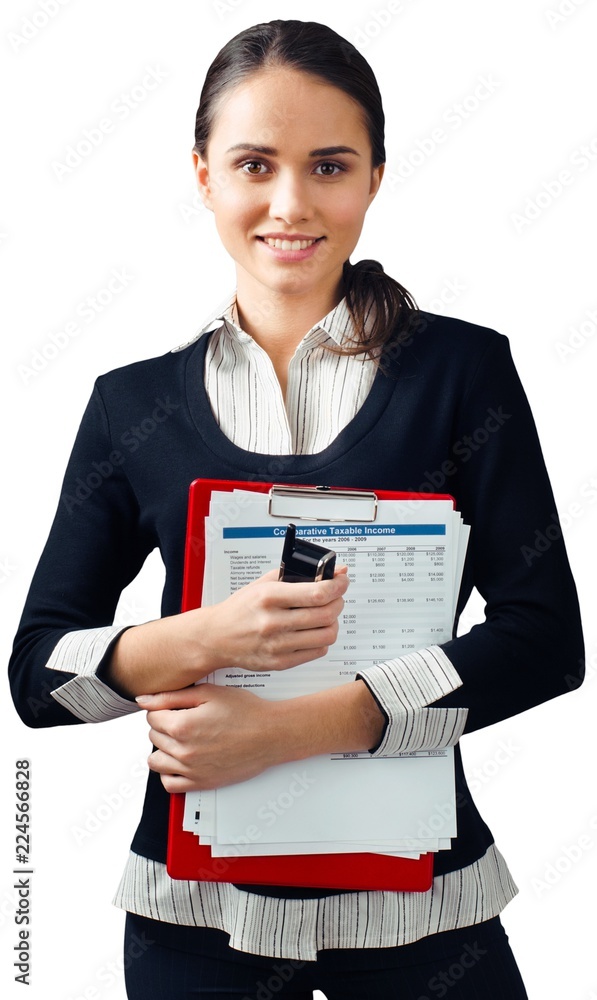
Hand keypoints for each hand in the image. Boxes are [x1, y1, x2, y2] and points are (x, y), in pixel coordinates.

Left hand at [137, 684, 279, 791]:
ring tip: (180, 739)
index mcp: (182, 726)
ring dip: (163, 748)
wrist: (271, 734)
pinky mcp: (201, 783)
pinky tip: (180, 761)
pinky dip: (169, 772)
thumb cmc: (246, 712)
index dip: (162, 708)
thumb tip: (144, 700)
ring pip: (155, 761)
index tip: (174, 707)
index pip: (151, 716)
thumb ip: (172, 696)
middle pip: (153, 736)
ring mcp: (191, 770)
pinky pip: (169, 784)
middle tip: (183, 719)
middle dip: (164, 725)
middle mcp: (183, 751)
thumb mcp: (208, 693)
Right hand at [200, 565, 348, 672]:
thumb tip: (335, 571)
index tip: (342, 581)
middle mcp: (273, 622)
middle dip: (338, 602)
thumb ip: (299, 574)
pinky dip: (321, 640)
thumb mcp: (263, 583)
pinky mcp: (280, 662)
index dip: (337, 586)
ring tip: (324, 615)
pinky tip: (312, 631)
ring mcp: (277, 645)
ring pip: (326, 635)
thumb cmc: (241, 609)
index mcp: (269, 597)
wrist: (216, 637)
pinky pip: (317, 651)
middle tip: (335, 597)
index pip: (317, 593)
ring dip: (332, 622)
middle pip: (325, 614)